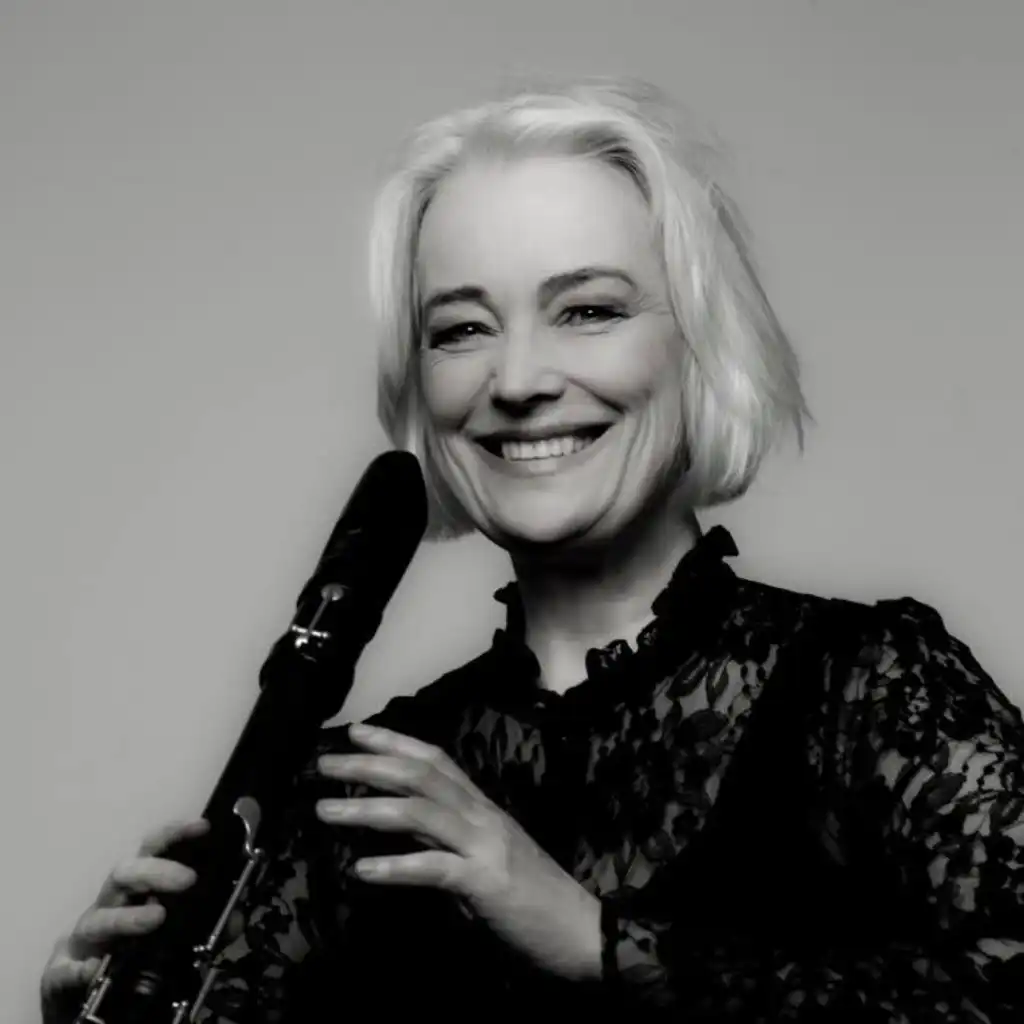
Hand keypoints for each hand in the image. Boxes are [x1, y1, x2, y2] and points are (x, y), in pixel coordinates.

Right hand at [40, 818, 207, 1023]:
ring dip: (127, 917)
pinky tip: (96, 969)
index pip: (153, 851)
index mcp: (136, 889)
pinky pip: (68, 968)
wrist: (83, 990)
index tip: (202, 826)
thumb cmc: (130, 946)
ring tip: (156, 918)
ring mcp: (85, 937)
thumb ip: (206, 925)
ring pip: (98, 918)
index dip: (175, 834)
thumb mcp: (173, 934)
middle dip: (155, 870)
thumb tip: (234, 919)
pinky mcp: (62, 972)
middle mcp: (109, 904)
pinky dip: (81, 968)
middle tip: (188, 879)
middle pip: (124, 874)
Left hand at [316, 723, 601, 981]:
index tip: (356, 733)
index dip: (395, 742)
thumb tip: (403, 827)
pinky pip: (435, 869)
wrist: (585, 932)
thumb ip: (448, 838)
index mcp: (483, 808)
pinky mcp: (487, 883)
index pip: (436, 760)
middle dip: (369, 765)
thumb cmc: (534, 898)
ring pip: (420, 813)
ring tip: (326, 811)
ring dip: (368, 809)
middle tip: (323, 763)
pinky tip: (362, 871)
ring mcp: (486, 846)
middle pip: (421, 776)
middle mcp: (483, 816)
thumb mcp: (486, 856)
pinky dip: (396, 868)